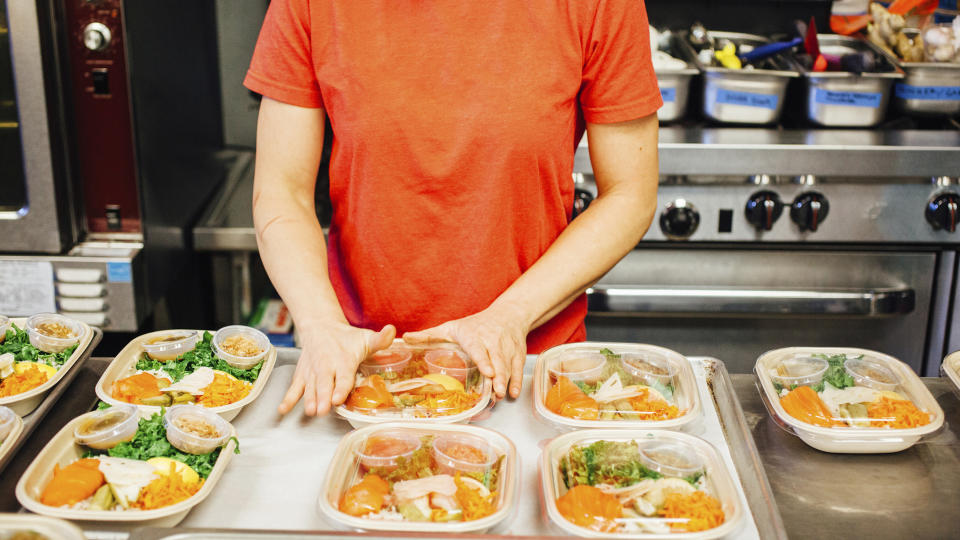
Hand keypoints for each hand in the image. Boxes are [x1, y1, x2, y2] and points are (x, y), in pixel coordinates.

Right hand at [279, 321, 395, 415]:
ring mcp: (312, 372)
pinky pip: (294, 387)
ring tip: (310, 411)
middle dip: (323, 397)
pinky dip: (288, 398)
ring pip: (310, 388)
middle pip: (324, 384)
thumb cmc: (347, 338)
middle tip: (322, 410)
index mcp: (343, 360)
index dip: (341, 388)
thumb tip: (392, 330)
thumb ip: (380, 339)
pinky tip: (283, 409)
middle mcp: (326, 367)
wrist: (320, 327)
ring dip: (309, 400)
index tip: (337, 398)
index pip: (343, 377)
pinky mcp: (302, 376)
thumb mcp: (365, 337)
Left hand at [402, 303, 529, 399]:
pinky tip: (513, 393)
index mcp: (474, 335)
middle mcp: (492, 341)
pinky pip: (518, 368)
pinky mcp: (517, 354)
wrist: (509, 314)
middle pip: (496, 360)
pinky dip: (517, 381)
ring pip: (508, 365)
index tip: (486, 371)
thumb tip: (405, 338)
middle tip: (494, 392)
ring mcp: (506, 348)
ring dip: (506, 381)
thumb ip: (429, 335)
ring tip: (500, 396)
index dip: (483, 360)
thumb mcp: (451, 327)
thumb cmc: (476, 324)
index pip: (479, 348)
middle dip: (497, 376)